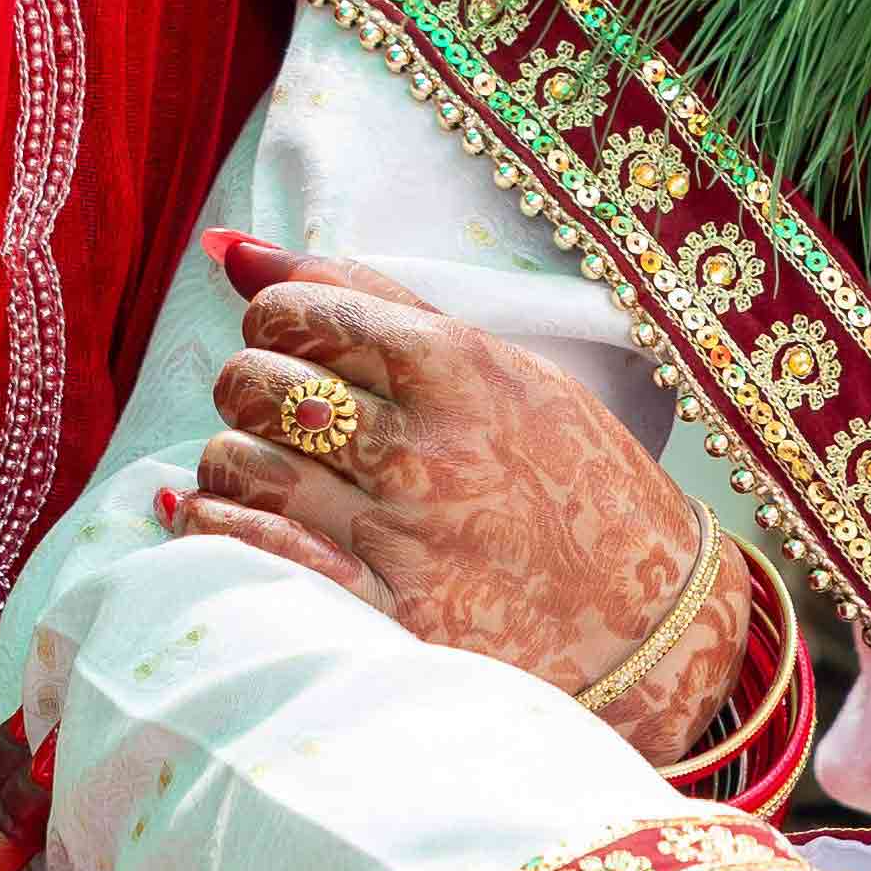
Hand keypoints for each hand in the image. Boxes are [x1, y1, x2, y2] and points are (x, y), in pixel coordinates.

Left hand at [164, 232, 733, 744]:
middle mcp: (424, 449)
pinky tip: (243, 520)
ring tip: (275, 470)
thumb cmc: (571, 477)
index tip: (302, 344)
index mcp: (458, 369)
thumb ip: (369, 301)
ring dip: (239, 462)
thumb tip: (226, 248)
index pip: (300, 311)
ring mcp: (401, 537)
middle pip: (256, 385)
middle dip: (252, 387)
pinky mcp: (385, 615)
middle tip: (284, 410)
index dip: (279, 321)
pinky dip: (222, 530)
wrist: (649, 621)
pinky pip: (252, 553)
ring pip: (240, 466)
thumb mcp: (500, 367)